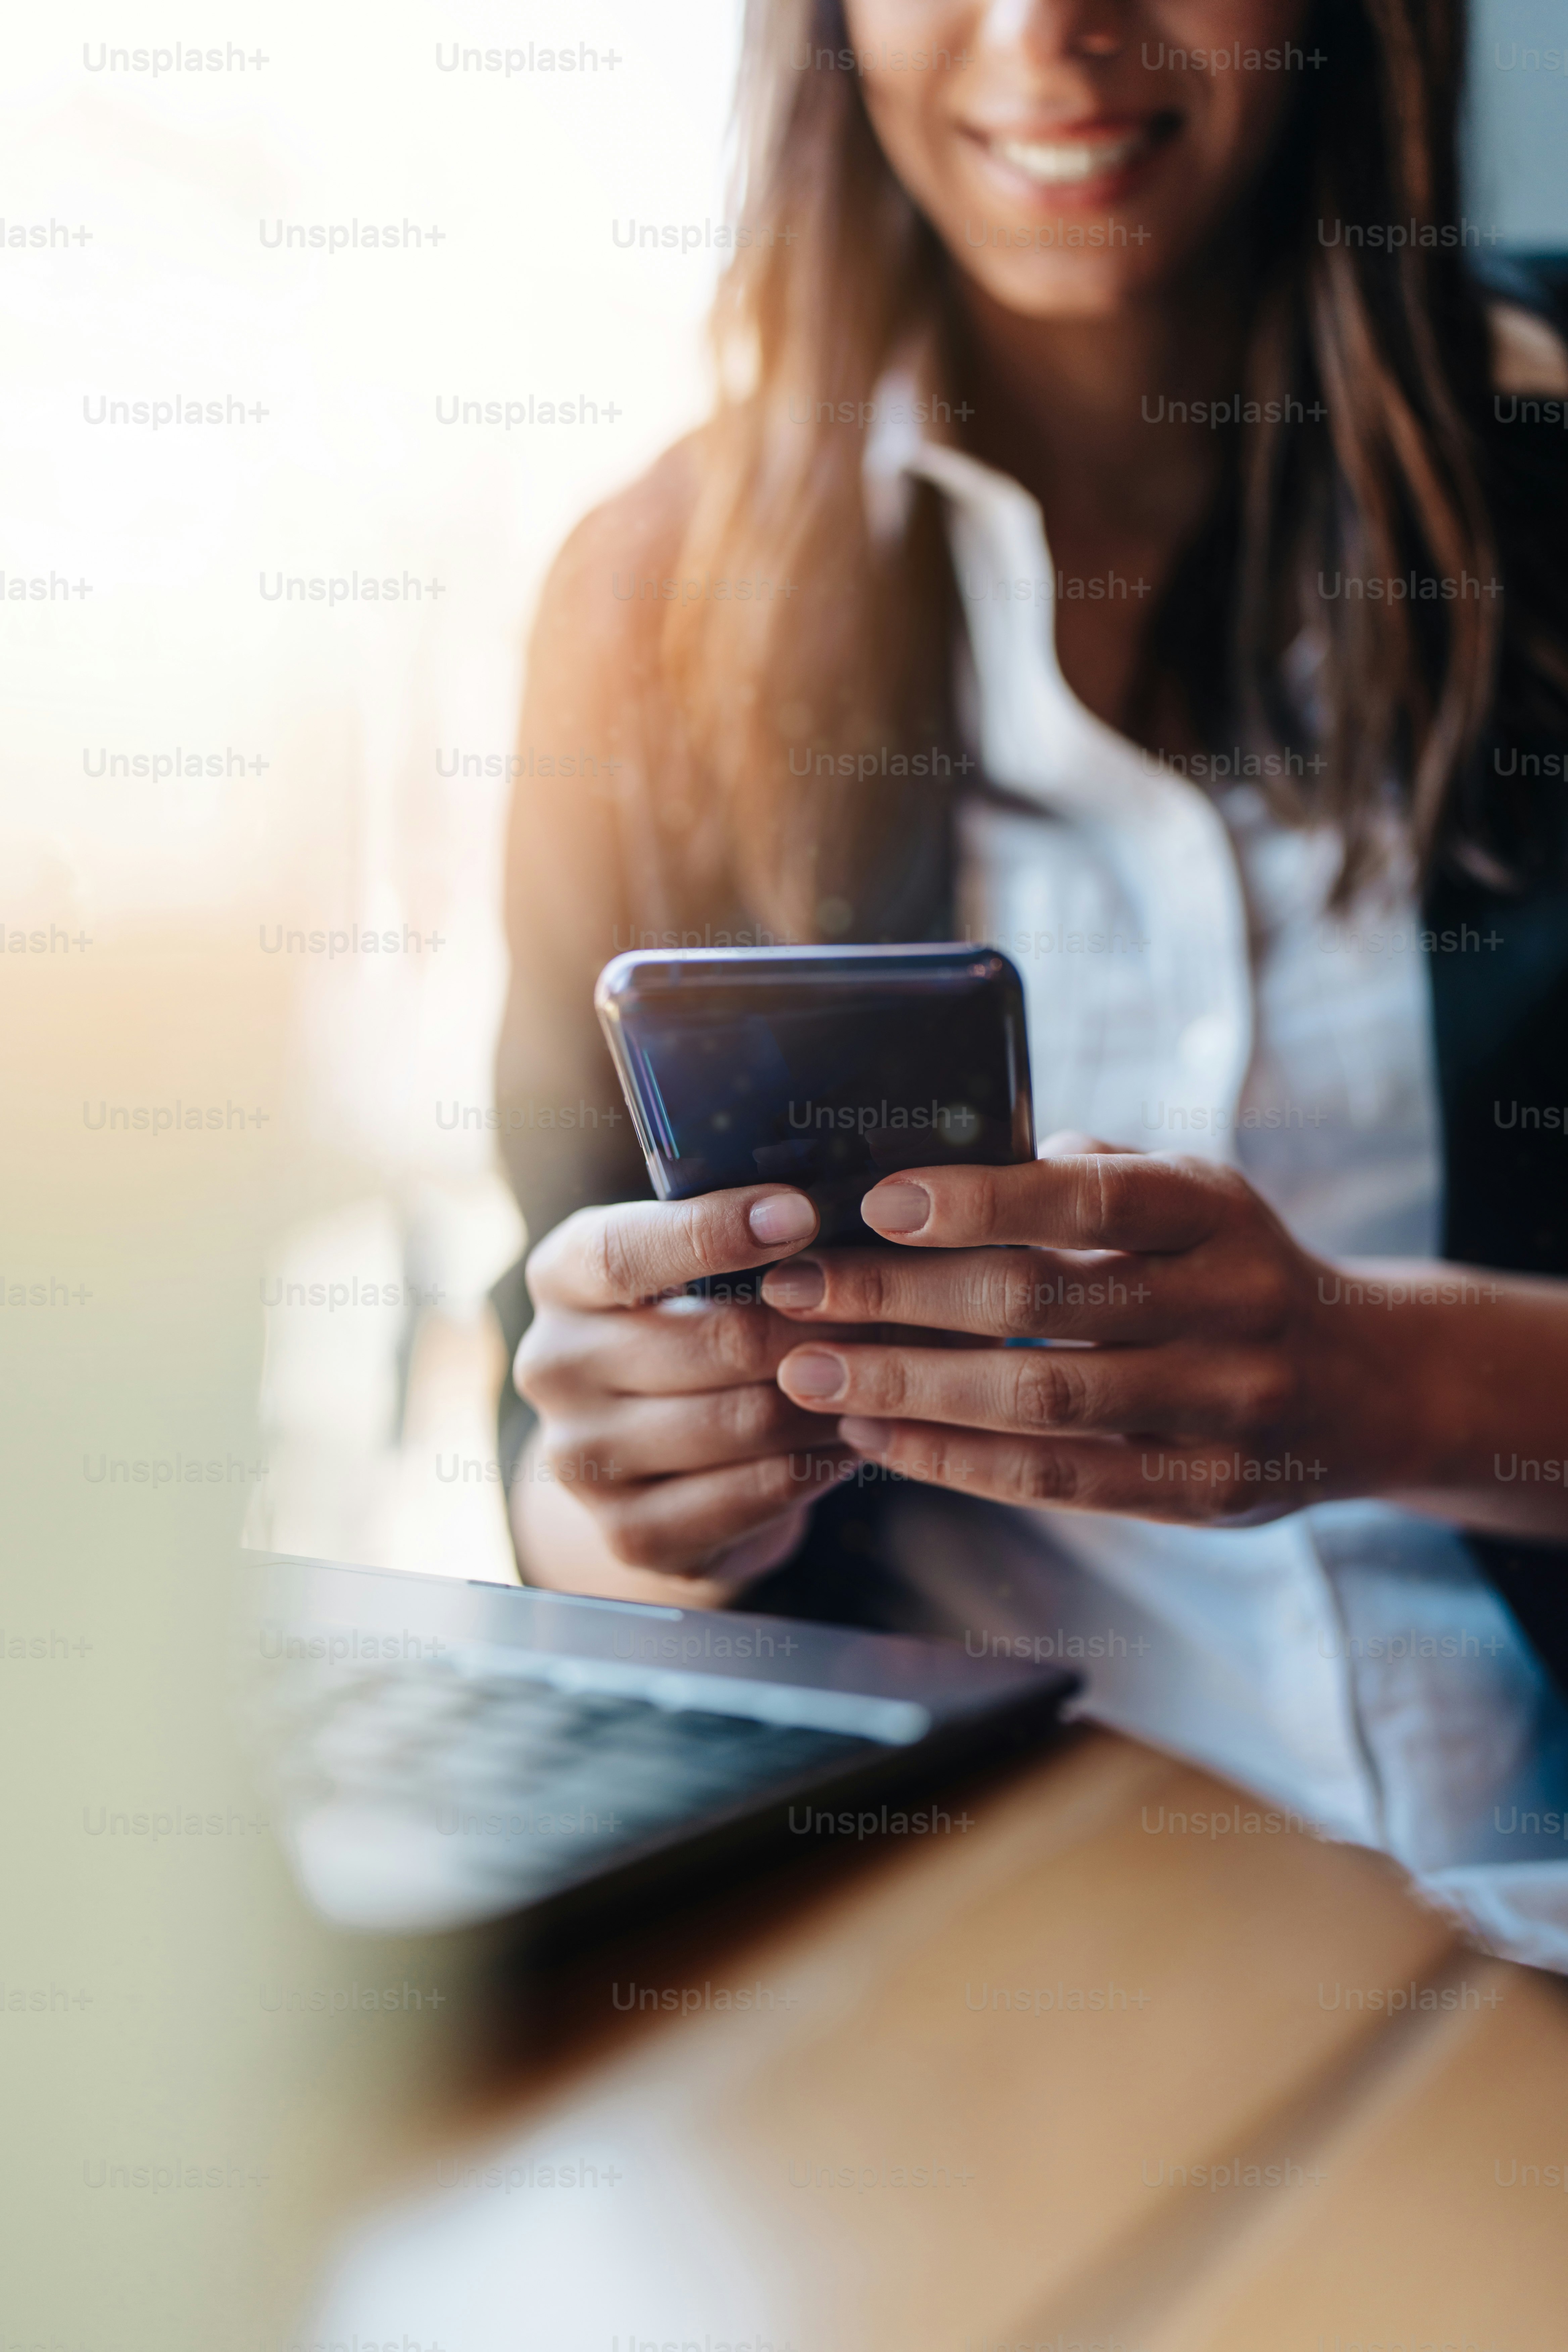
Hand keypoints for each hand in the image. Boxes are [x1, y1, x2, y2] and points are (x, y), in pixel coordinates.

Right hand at [512, 1184, 865, 1604]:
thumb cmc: (689, 1324)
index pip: (624, 1253)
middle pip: (708, 1341)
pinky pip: (748, 1495)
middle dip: (814, 1325)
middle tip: (894, 1308)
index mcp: (559, 1277)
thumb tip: (826, 1200)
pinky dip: (815, 1466)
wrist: (652, 1455)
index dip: (714, 1232)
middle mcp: (552, 1366)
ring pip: (740, 1421)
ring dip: (829, 1397)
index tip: (802, 1212)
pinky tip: (856, 1439)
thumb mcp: (688, 1266)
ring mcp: (582, 1459)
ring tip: (888, 1371)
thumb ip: (732, 1235)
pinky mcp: (628, 1533)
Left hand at [763, 1135, 1442, 1528]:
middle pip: (1043, 1305)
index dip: (979, 1200)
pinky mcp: (1204, 1493)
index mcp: (1214, 1210)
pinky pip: (1060, 1482)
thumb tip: (941, 1157)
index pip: (1089, 1199)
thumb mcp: (1190, 1193)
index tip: (874, 1204)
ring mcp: (1225, 1408)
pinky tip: (874, 1439)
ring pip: (1042, 1404)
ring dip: (910, 1389)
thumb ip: (1086, 1174)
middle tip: (794, 1292)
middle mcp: (1229, 1305)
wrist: (1367, 1381)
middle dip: (902, 1299)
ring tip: (809, 1374)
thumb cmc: (1228, 1264)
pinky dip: (956, 1461)